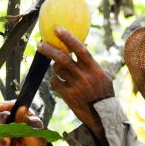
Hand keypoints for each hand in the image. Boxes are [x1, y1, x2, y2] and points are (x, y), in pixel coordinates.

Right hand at [0, 101, 48, 145]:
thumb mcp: (37, 133)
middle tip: (8, 142)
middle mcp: (11, 121)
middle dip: (1, 130)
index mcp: (23, 115)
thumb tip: (23, 108)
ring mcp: (4, 132)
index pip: (12, 105)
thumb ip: (29, 122)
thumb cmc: (39, 144)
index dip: (5, 105)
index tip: (0, 108)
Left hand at [38, 27, 113, 144]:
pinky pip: (55, 84)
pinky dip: (55, 82)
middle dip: (49, 50)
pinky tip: (60, 85)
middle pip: (62, 59)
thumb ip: (92, 65)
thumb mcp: (104, 77)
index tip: (57, 29)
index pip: (80, 49)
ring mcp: (76, 86)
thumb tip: (82, 48)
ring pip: (57, 71)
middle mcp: (84, 76)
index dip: (68, 38)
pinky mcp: (69, 97)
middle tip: (40, 44)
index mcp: (94, 69)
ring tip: (60, 71)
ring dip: (56, 68)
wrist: (104, 117)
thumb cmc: (104, 94)